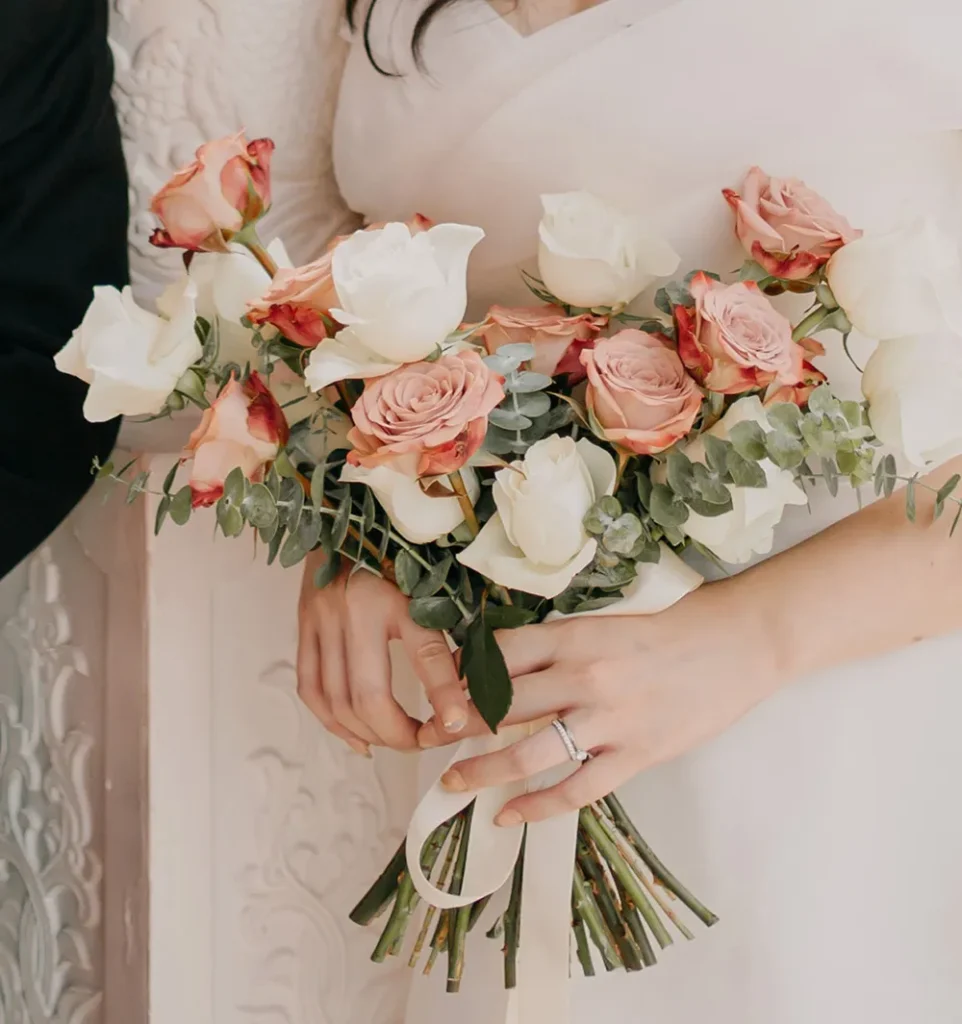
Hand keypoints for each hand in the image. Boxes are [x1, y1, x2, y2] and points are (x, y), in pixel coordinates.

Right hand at [297, 551, 468, 753]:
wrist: (344, 514)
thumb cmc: (398, 548)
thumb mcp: (430, 580)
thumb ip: (447, 625)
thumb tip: (473, 681)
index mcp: (397, 593)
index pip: (426, 654)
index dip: (444, 695)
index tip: (457, 725)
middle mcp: (353, 608)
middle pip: (368, 694)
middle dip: (397, 732)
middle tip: (423, 741)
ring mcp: (320, 618)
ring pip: (336, 700)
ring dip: (367, 733)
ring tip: (395, 741)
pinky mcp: (303, 624)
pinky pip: (310, 688)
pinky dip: (332, 722)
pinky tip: (357, 737)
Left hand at [419, 579, 784, 823]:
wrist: (738, 644)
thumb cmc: (672, 626)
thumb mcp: (607, 621)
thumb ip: (560, 645)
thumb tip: (507, 666)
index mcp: (575, 636)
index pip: (499, 655)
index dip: (461, 673)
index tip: (440, 690)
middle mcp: (584, 677)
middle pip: (502, 707)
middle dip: (458, 725)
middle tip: (430, 738)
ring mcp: (610, 721)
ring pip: (528, 754)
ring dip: (483, 771)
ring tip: (453, 782)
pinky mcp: (636, 755)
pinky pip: (576, 789)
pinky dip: (537, 807)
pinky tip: (508, 815)